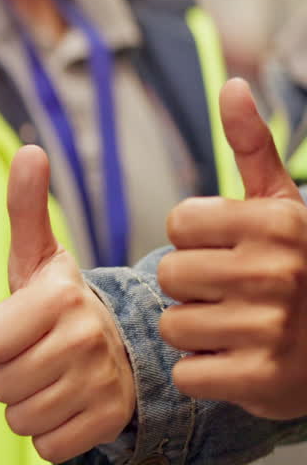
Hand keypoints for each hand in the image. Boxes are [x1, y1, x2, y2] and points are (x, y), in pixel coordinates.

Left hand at [0, 146, 134, 462]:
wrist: (127, 352)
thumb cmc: (61, 306)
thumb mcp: (39, 259)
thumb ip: (26, 209)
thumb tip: (30, 150)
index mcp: (59, 297)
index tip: (19, 328)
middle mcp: (85, 339)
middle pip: (0, 385)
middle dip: (8, 377)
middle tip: (36, 357)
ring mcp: (102, 384)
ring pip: (21, 419)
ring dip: (27, 407)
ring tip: (51, 380)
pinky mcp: (110, 422)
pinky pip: (47, 447)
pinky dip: (50, 435)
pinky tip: (67, 407)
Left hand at [158, 78, 306, 418]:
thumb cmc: (302, 269)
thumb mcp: (283, 206)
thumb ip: (252, 147)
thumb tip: (231, 85)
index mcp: (276, 223)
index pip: (179, 224)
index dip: (197, 242)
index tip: (232, 253)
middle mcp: (276, 272)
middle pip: (170, 275)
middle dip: (193, 289)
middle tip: (235, 296)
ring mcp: (270, 327)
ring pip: (174, 325)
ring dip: (197, 332)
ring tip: (239, 330)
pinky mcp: (261, 379)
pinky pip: (187, 372)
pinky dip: (205, 374)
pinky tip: (239, 363)